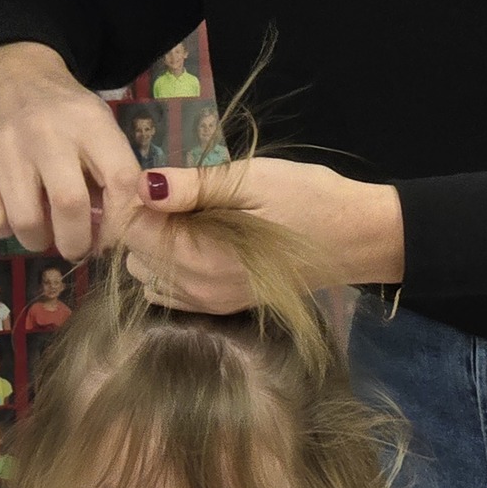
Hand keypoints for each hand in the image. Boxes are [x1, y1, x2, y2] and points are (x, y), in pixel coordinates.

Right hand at [0, 42, 141, 259]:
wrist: (5, 74)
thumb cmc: (62, 118)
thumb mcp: (98, 130)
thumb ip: (113, 177)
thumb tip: (117, 236)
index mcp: (89, 121)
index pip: (121, 181)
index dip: (120, 221)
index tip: (110, 234)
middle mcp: (46, 130)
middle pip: (70, 206)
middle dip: (77, 242)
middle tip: (75, 246)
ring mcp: (4, 144)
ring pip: (27, 223)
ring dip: (40, 241)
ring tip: (43, 230)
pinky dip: (4, 230)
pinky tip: (11, 214)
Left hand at [124, 159, 404, 312]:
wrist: (354, 239)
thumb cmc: (307, 199)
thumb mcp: (250, 179)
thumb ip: (192, 187)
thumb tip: (140, 185)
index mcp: (202, 259)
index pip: (132, 232)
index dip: (134, 200)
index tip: (159, 181)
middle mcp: (197, 291)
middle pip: (133, 257)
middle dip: (144, 225)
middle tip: (178, 196)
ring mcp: (207, 305)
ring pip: (146, 277)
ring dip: (155, 247)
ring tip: (189, 219)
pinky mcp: (218, 308)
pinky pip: (168, 293)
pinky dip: (169, 268)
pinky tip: (197, 243)